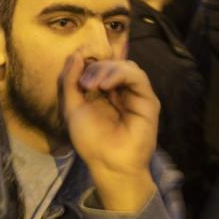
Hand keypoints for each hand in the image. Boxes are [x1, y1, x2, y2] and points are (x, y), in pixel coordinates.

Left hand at [59, 56, 158, 211]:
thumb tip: (75, 55)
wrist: (108, 163)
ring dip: (105, 70)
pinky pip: (137, 76)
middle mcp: (120, 90)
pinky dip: (119, 74)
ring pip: (125, 66)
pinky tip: (105, 86)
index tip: (75, 65)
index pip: (99, 63)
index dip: (88, 60)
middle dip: (94, 67)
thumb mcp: (72, 107)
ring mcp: (135, 94)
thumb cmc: (90, 139)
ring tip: (92, 86)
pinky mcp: (148, 100)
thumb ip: (70, 81)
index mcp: (103, 90)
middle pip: (111, 63)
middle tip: (84, 84)